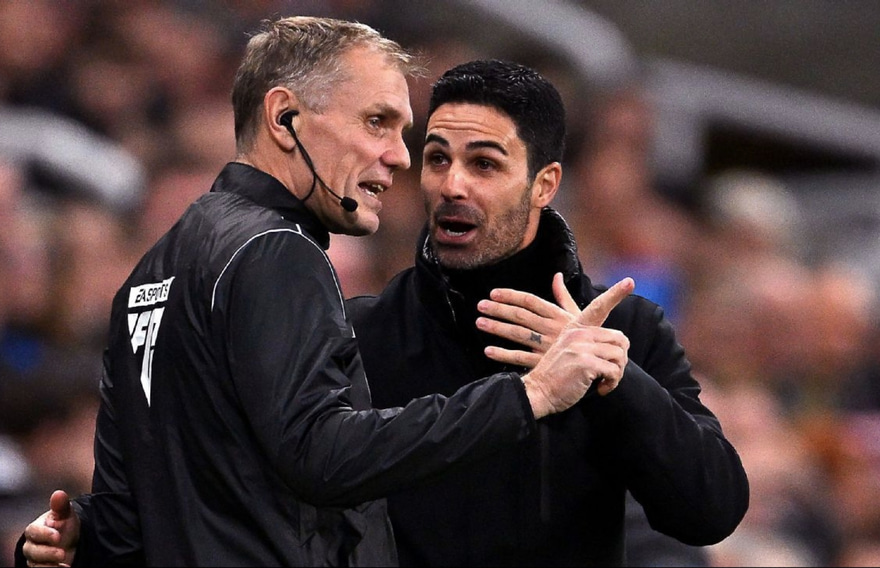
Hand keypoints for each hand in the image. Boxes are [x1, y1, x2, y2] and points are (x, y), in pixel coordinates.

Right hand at [22, 490, 78, 566]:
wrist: (70, 539)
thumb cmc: (63, 524)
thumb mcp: (65, 514)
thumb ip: (61, 506)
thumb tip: (58, 493)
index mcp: (35, 529)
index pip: (33, 532)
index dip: (44, 534)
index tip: (58, 536)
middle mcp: (32, 545)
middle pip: (33, 551)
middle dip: (47, 553)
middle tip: (62, 553)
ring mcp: (35, 558)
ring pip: (35, 565)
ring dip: (49, 566)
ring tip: (64, 564)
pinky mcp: (41, 567)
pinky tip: (65, 567)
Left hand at [477, 272, 577, 367]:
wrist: (598, 361)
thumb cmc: (586, 336)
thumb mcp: (578, 313)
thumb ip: (563, 295)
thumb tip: (557, 276)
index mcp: (557, 314)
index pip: (530, 301)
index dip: (511, 296)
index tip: (494, 293)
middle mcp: (550, 328)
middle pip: (520, 316)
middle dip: (499, 310)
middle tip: (481, 305)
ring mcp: (546, 345)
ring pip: (518, 334)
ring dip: (498, 328)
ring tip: (480, 322)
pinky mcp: (543, 362)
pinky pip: (521, 358)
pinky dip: (504, 355)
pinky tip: (488, 351)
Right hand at [516, 277, 633, 417]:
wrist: (538, 392)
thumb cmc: (555, 375)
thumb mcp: (564, 348)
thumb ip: (580, 340)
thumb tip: (593, 331)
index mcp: (574, 327)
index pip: (598, 306)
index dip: (615, 293)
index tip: (630, 281)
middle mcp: (578, 333)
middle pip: (620, 339)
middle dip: (620, 360)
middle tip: (610, 374)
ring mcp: (581, 346)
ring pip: (619, 355)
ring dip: (616, 375)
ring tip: (603, 383)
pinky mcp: (585, 362)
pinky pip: (613, 371)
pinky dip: (611, 383)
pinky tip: (600, 389)